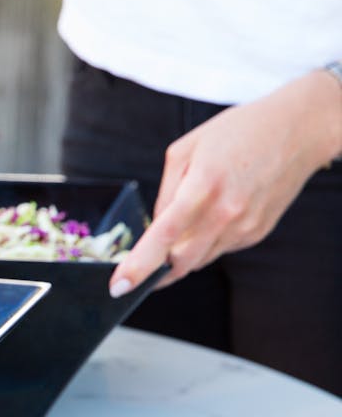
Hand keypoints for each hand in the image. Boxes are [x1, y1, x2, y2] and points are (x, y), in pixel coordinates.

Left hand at [109, 69, 341, 297]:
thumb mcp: (186, 149)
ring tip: (185, 224)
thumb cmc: (238, 132)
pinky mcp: (256, 233)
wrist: (298, 130)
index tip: (119, 286)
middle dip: (156, 269)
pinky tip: (212, 216)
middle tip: (140, 268)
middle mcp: (227, 212)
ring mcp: (245, 226)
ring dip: (181, 254)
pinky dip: (205, 242)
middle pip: (179, 261)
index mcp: (203, 186)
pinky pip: (219, 249)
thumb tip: (155, 226)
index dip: (138, 266)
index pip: (163, 237)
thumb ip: (165, 192)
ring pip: (199, 259)